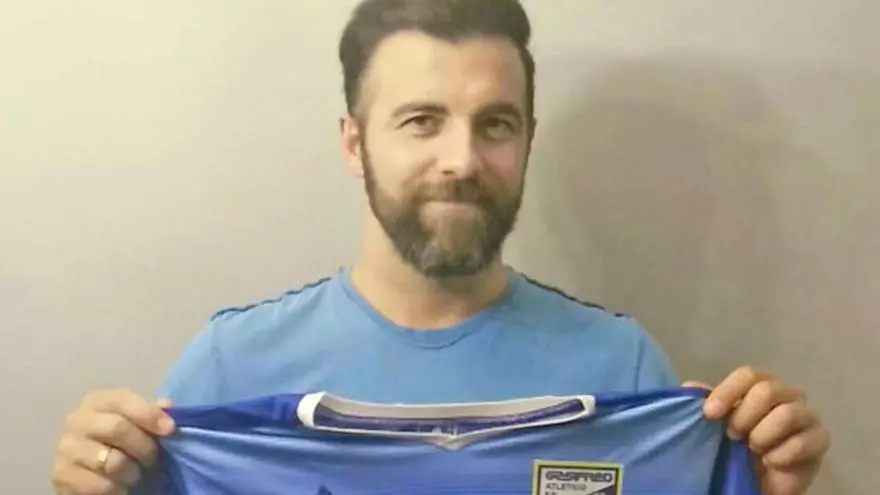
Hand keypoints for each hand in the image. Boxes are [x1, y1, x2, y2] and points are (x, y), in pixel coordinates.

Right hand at [52, 389, 175, 494]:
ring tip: (134, 474)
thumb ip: (151, 413)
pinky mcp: (62, 477)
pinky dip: (118, 489)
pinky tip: (119, 487)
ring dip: (132, 472)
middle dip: (144, 447)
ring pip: (112, 461)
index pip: (122, 399)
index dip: (149, 413)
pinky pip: (102, 486)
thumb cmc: (120, 444)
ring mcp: (65, 450)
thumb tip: (167, 405)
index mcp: (96, 402)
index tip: (170, 430)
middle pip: (118, 428)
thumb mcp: (137, 424)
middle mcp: (76, 421)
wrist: (89, 473)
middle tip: (152, 460)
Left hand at [684, 366, 829, 494]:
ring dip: (762, 434)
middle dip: (743, 415)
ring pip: (786, 413)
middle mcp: (786, 394)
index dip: (727, 392)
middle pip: (768, 389)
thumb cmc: (736, 446)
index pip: (748, 374)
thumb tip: (690, 387)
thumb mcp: (714, 424)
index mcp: (759, 385)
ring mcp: (806, 415)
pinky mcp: (820, 439)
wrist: (759, 480)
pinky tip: (771, 462)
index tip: (709, 414)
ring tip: (752, 449)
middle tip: (733, 436)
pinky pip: (804, 440)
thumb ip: (705, 403)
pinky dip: (781, 454)